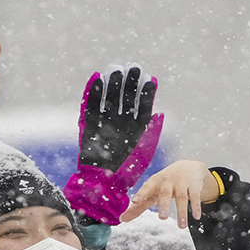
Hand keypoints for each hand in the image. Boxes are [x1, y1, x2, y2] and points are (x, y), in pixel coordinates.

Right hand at [63, 65, 164, 224]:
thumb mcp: (145, 150)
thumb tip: (159, 113)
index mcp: (135, 128)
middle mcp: (120, 123)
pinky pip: (91, 105)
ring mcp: (105, 123)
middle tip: (133, 67)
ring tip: (116, 69)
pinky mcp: (90, 124)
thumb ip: (151, 131)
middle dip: (129, 83)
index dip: (146, 92)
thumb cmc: (127, 170)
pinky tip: (97, 79)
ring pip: (109, 98)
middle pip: (125, 98)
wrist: (103, 182)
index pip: (142, 105)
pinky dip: (93, 92)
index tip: (150, 78)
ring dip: (113, 84)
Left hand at [120, 160, 219, 228]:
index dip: (141, 194)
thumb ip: (138, 207)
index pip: (146, 188)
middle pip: (165, 194)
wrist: (188, 167)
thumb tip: (121, 219)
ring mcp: (182, 183)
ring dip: (182, 212)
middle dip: (164, 205)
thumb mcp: (151, 192)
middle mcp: (168, 182)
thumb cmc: (164, 184)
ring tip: (181, 226)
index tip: (134, 201)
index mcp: (154, 183)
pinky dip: (197, 206)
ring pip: (182, 198)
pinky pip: (196, 196)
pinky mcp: (194, 186)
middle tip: (162, 218)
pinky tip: (197, 217)